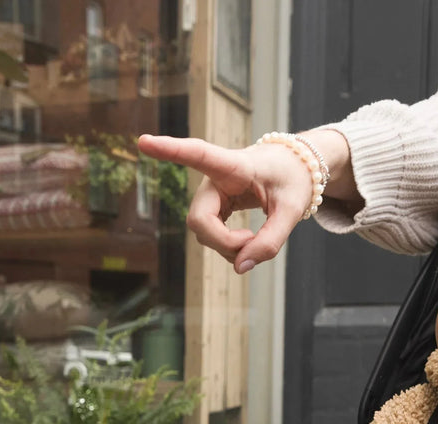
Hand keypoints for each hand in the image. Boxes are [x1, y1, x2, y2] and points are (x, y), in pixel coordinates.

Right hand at [137, 129, 354, 272]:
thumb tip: (240, 268)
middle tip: (252, 244)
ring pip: (203, 232)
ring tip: (255, 240)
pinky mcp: (214, 208)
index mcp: (235, 165)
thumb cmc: (292, 182)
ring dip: (228, 248)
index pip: (199, 155)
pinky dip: (229, 247)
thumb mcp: (291, 212)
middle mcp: (215, 178)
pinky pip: (211, 235)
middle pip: (199, 220)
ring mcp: (212, 194)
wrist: (294, 170)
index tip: (143, 141)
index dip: (171, 150)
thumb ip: (270, 242)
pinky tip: (246, 242)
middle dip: (223, 242)